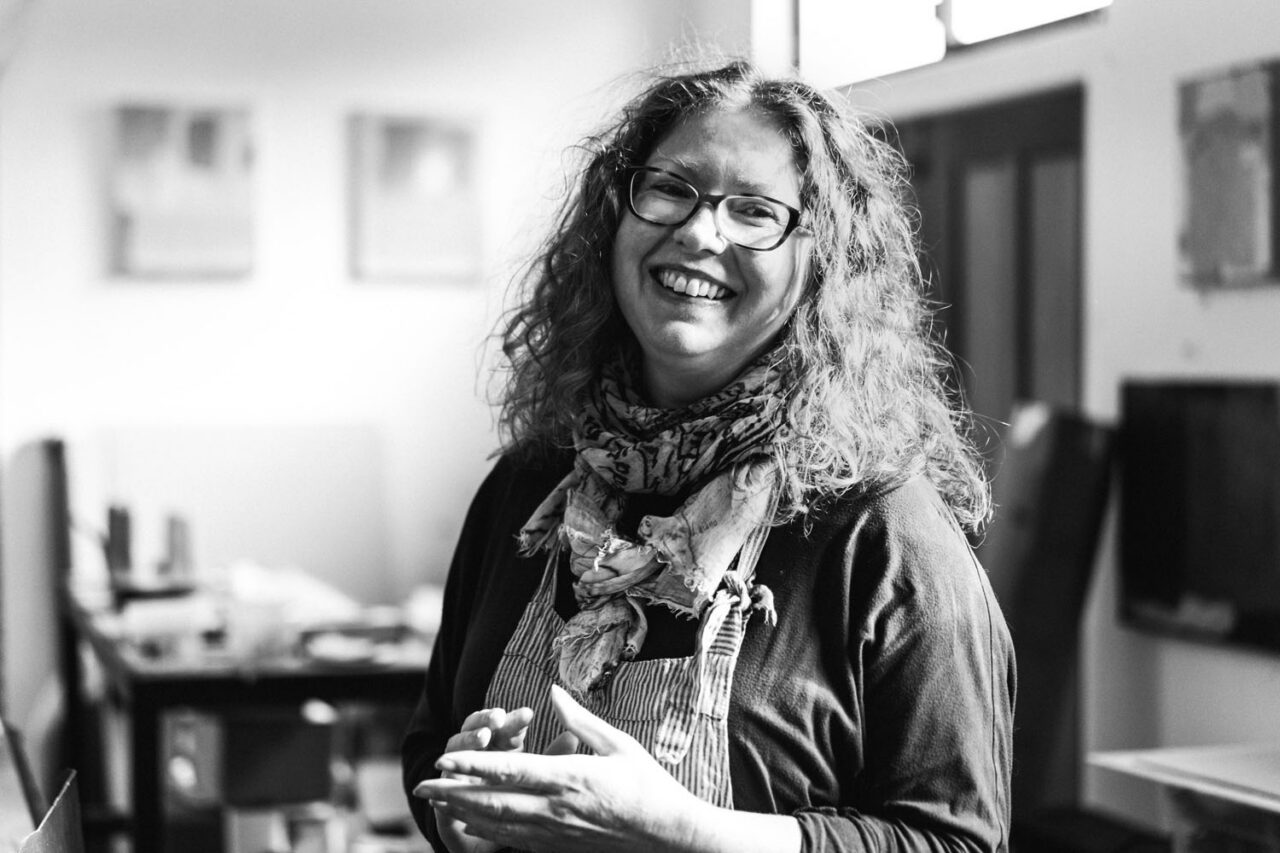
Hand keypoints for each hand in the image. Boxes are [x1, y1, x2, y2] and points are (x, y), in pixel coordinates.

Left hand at [414, 685, 707, 852]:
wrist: (668, 837)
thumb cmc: (648, 785)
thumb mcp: (618, 744)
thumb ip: (579, 720)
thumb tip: (553, 692)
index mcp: (570, 778)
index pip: (511, 770)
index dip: (474, 764)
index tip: (446, 756)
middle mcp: (556, 808)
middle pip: (492, 802)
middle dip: (453, 792)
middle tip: (422, 784)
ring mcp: (555, 831)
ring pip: (497, 823)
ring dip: (462, 812)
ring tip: (435, 803)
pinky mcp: (558, 845)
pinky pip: (514, 839)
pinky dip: (486, 831)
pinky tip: (469, 825)